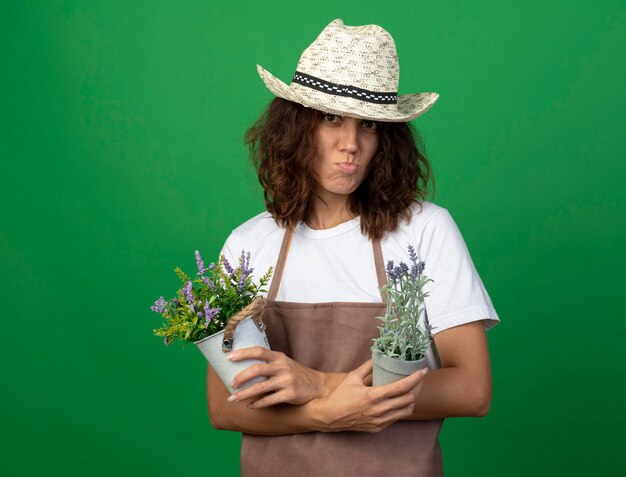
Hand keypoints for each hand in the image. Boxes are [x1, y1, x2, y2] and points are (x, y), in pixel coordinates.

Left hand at [227, 347, 326, 407]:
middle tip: (231, 384)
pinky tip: (250, 406)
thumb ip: (268, 363)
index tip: (229, 357)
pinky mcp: (290, 394)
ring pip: (260, 387)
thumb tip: (243, 366)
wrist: (317, 385)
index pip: (259, 351)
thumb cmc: (296, 374)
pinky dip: (257, 404)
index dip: (243, 353)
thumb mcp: (284, 363)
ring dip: (244, 394)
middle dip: (241, 377)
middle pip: (257, 369)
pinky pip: (269, 400)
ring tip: (234, 398)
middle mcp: (282, 367)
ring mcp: (286, 380)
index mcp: (279, 357)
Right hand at [311, 359, 428, 433]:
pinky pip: (397, 418)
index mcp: (373, 395)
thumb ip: (367, 366)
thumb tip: (379, 356)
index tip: (423, 370)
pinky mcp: (378, 428)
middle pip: (409, 399)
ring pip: (406, 411)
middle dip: (418, 387)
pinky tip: (399, 401)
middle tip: (419, 378)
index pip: (402, 387)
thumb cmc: (340, 395)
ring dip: (412, 399)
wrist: (330, 416)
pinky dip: (402, 408)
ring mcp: (380, 421)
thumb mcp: (352, 377)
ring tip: (412, 390)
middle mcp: (379, 410)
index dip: (416, 378)